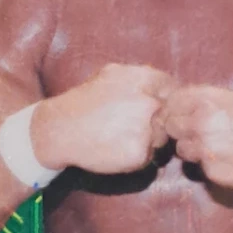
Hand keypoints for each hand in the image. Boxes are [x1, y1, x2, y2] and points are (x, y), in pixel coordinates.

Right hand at [31, 63, 173, 173]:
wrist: (60, 129)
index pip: (172, 89)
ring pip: (161, 138)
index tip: (154, 108)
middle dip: (157, 121)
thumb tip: (166, 85)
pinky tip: (117, 149)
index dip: (165, 99)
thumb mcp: (111, 76)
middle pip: (169, 115)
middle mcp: (148, 103)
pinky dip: (137, 156)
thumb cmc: (84, 102)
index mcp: (144, 79)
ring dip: (149, 140)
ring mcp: (145, 129)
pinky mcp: (139, 153)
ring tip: (121, 137)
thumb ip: (140, 79)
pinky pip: (149, 156)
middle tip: (133, 125)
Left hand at [162, 85, 232, 190]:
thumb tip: (185, 100)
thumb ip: (210, 99)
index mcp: (209, 102)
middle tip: (194, 129)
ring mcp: (207, 151)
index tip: (179, 111)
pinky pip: (200, 166)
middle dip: (178, 127)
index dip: (174, 106)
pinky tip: (227, 157)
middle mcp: (203, 125)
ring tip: (213, 143)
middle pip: (170, 126)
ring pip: (181, 148)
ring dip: (191, 146)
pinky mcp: (214, 173)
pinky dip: (208, 163)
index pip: (172, 101)